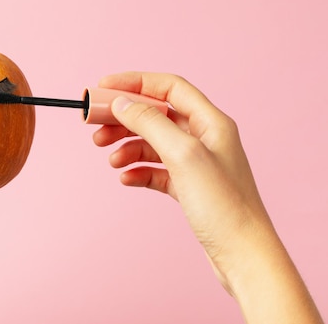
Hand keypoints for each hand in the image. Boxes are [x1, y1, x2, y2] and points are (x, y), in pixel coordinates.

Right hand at [93, 72, 322, 323]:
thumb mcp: (182, 155)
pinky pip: (155, 170)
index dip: (134, 83)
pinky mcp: (188, 187)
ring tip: (109, 158)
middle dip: (124, 118)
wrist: (242, 256)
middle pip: (155, 115)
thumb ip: (150, 123)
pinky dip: (138, 171)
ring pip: (152, 143)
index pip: (168, 88)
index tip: (102, 87)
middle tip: (95, 125)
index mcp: (210, 121)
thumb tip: (121, 103)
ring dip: (127, 146)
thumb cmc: (223, 205)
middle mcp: (204, 137)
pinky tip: (126, 179)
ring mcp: (196, 163)